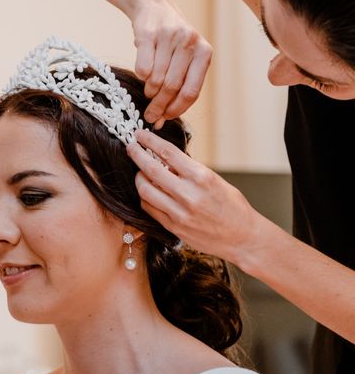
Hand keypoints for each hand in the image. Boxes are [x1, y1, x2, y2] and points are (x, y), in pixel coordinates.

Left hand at [126, 129, 263, 264]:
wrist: (243, 238)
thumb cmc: (233, 207)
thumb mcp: (215, 180)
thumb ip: (190, 171)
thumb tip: (166, 160)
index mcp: (202, 177)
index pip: (168, 153)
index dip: (150, 141)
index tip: (140, 135)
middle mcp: (189, 194)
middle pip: (151, 170)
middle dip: (137, 155)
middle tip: (130, 147)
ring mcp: (179, 213)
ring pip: (145, 191)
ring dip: (139, 178)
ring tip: (140, 173)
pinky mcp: (173, 227)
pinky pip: (149, 209)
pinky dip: (145, 197)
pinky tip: (148, 192)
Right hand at [131, 0, 211, 127]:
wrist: (155, 7)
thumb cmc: (172, 41)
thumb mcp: (186, 58)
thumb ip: (181, 85)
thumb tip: (163, 118)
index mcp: (204, 53)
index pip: (191, 92)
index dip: (176, 109)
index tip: (164, 119)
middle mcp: (189, 43)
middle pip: (172, 88)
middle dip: (158, 106)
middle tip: (150, 116)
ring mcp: (169, 37)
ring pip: (156, 80)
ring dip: (149, 92)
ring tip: (147, 92)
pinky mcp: (148, 34)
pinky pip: (142, 67)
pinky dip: (140, 76)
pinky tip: (142, 75)